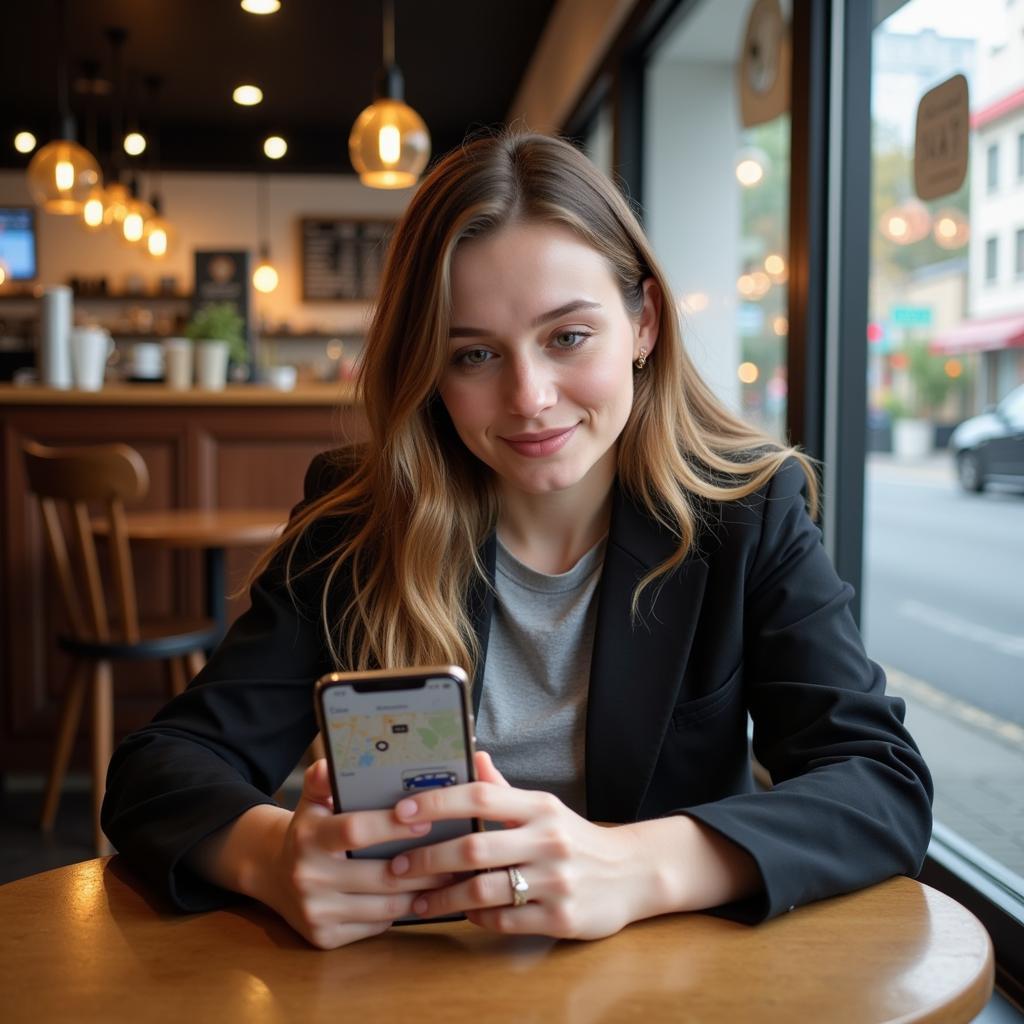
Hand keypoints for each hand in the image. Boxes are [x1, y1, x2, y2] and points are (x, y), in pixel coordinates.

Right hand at [264, 758, 454, 948]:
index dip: (393, 827)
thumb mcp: (312, 801)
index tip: (426, 822)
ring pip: (384, 906)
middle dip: (423, 866)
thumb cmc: (309, 830)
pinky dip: (401, 912)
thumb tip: (334, 762)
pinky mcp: (324, 939)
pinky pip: (376, 926)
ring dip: (420, 892)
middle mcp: (308, 877)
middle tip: (455, 854)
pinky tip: (422, 898)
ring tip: (448, 877)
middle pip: (380, 875)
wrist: (274, 876)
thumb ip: (324, 778)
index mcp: (308, 837)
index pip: (356, 831)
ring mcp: (316, 912)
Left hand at [387, 751, 655, 938]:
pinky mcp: (561, 918)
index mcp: (539, 807)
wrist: (632, 873)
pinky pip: (505, 919)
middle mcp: (547, 840)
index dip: (437, 802)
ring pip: (484, 889)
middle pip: (474, 847)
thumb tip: (472, 754)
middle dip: (427, 858)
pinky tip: (462, 912)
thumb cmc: (575, 838)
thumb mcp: (544, 808)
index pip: (480, 797)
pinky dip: (477, 917)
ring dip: (443, 897)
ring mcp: (555, 880)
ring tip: (417, 900)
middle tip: (395, 867)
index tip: (401, 812)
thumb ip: (502, 789)